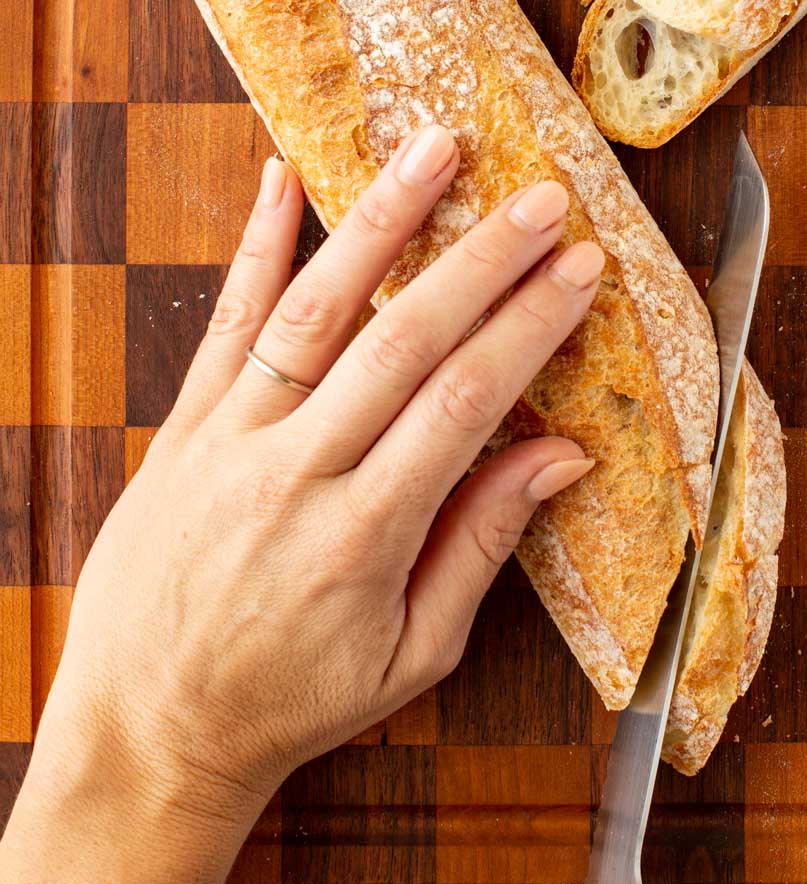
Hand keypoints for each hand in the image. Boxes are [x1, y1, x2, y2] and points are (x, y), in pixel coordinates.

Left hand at [35, 126, 603, 830]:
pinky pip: (224, 322)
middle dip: (482, 262)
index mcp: (364, 536)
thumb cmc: (289, 700)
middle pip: (403, 341)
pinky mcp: (183, 427)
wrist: (148, 732)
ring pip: (313, 309)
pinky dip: (252, 245)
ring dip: (379, 222)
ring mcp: (231, 440)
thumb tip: (561, 456)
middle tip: (542, 199)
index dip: (528, 326)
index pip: (464, 403)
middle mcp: (296, 473)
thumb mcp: (412, 654)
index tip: (581, 269)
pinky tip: (280, 178)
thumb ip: (483, 545)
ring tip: (434, 151)